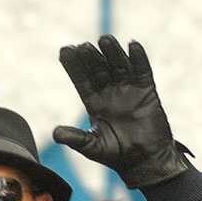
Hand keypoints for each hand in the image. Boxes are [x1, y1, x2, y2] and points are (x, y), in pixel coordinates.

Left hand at [53, 36, 188, 188]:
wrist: (144, 160)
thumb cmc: (116, 155)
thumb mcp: (92, 147)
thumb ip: (75, 138)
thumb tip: (55, 133)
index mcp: (94, 103)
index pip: (81, 80)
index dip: (74, 66)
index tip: (64, 51)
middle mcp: (110, 92)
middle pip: (98, 69)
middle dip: (91, 58)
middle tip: (82, 47)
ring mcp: (128, 89)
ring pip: (119, 65)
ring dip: (112, 53)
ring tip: (104, 40)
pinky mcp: (146, 91)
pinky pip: (142, 71)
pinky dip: (138, 59)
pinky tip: (133, 46)